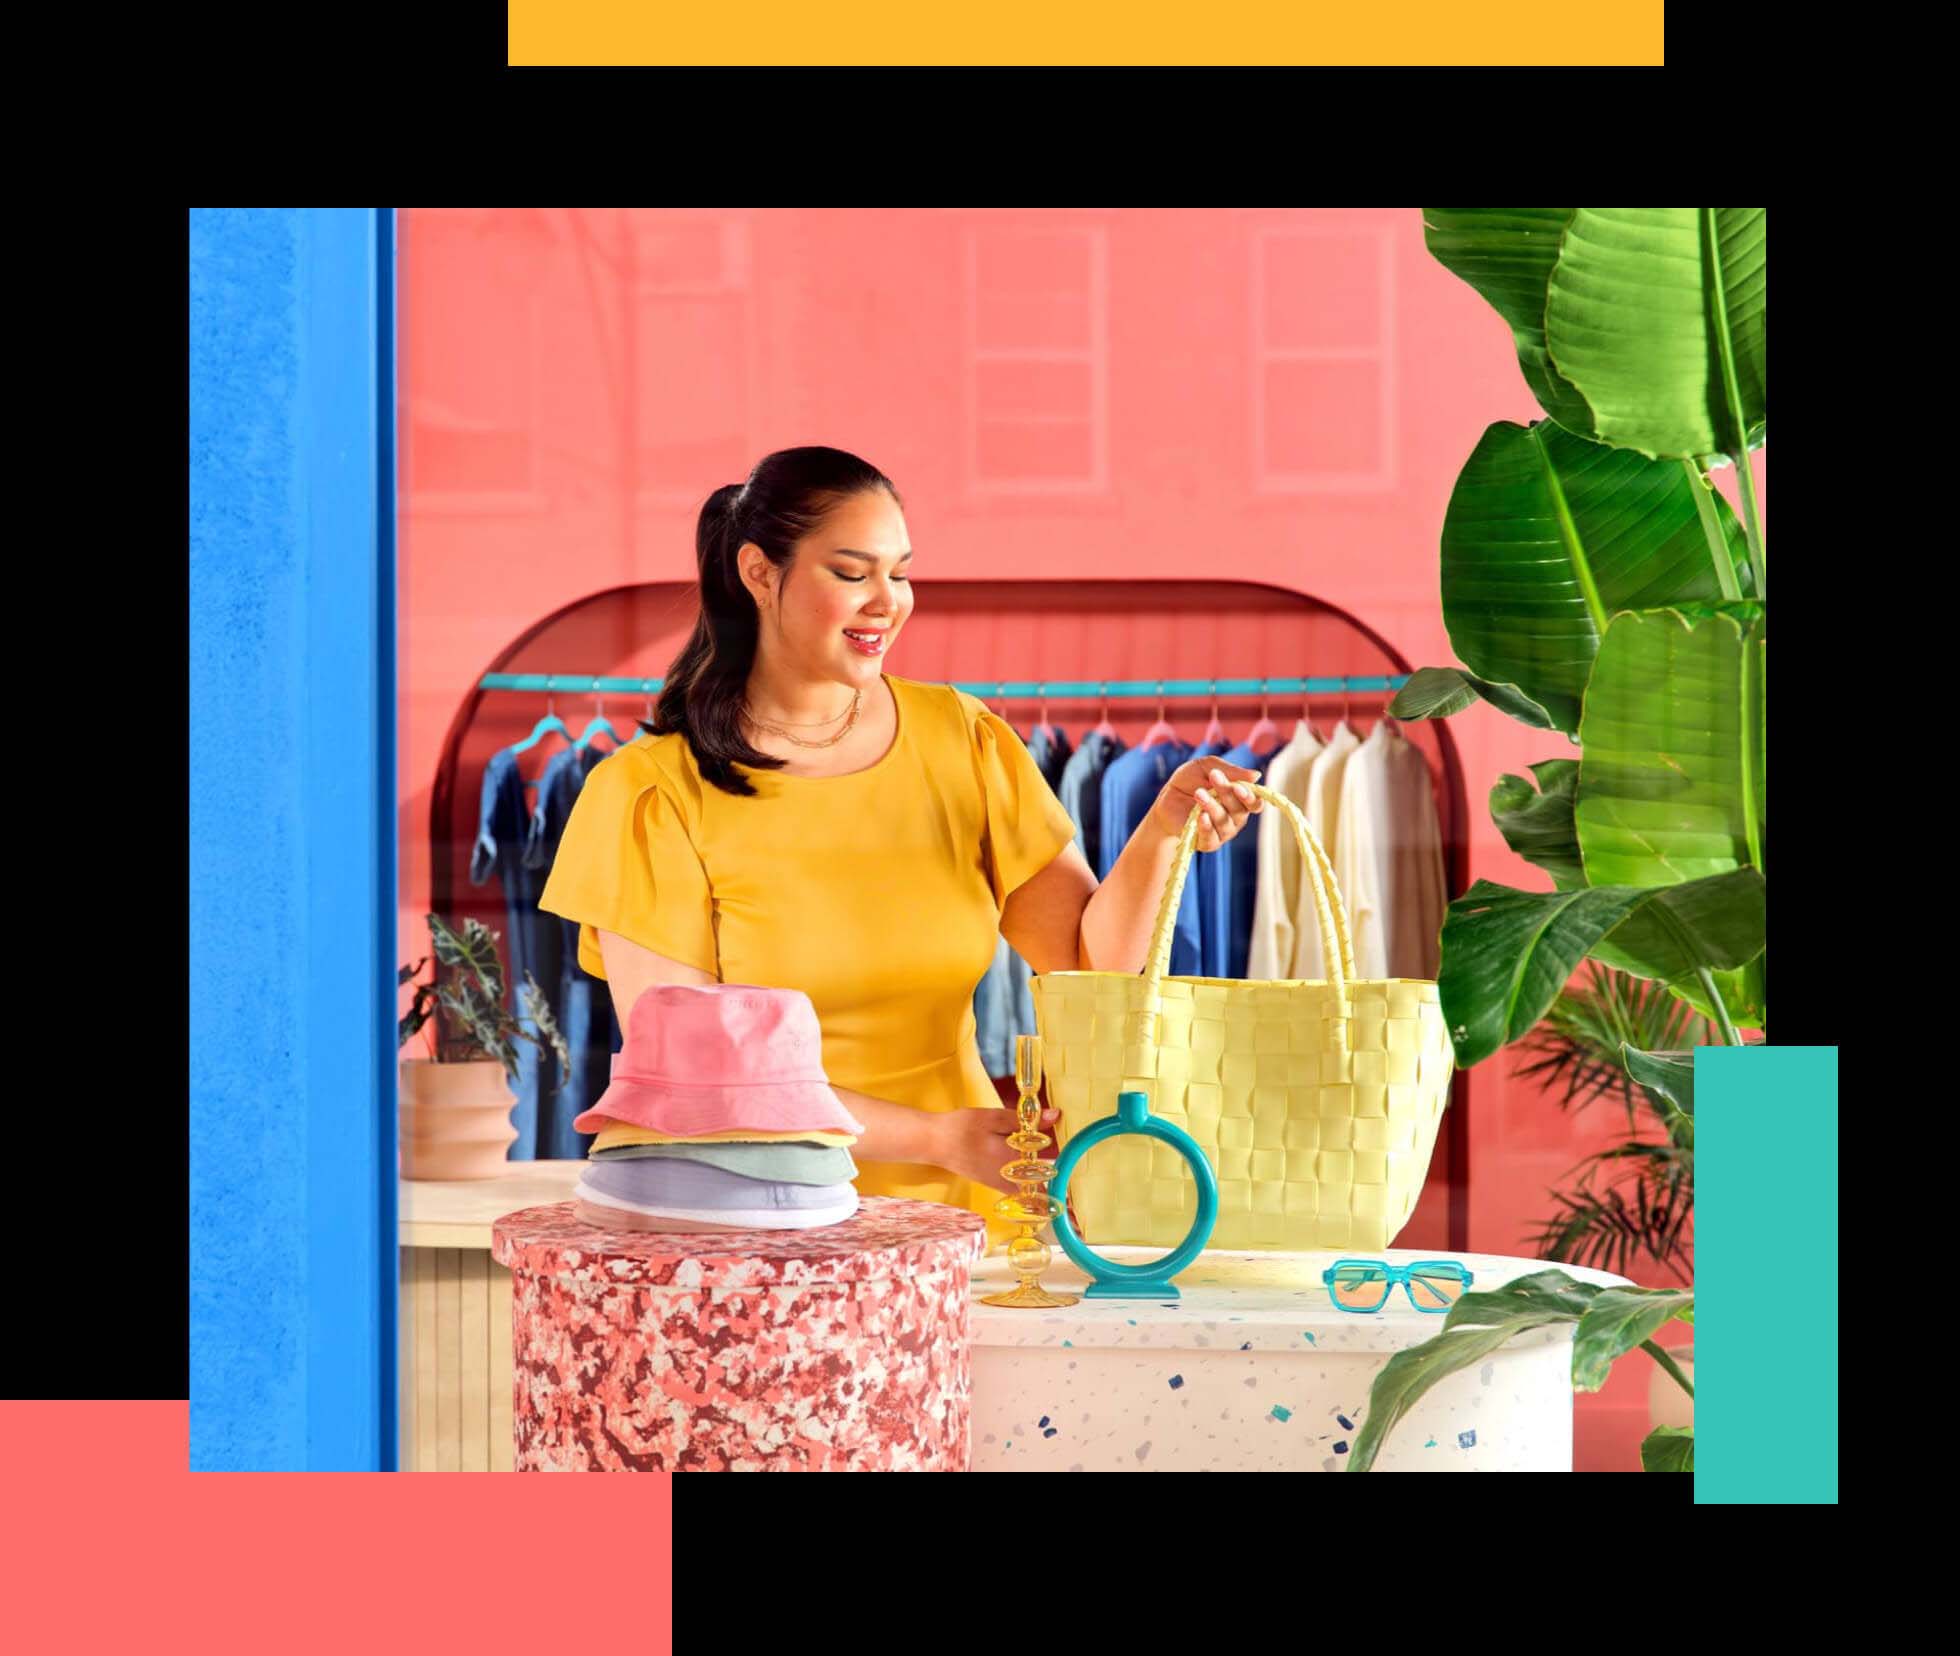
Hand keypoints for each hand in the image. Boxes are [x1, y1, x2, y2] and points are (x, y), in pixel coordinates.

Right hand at [924, 1102, 1061, 1195]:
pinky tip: (1036, 1172)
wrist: (934, 1143)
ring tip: (1059, 1172)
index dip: (1067, 1166)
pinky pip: (1020, 1189)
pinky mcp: (994, 1184)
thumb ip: (1024, 1120)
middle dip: (1060, 1178)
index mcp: (1011, 1159)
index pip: (1049, 1166)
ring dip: (1046, 1181)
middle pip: (1044, 1183)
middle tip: (1073, 1171)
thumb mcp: (993, 1117)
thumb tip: (1055, 1116)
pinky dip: (1032, 1183)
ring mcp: (1000, 1184)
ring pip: (1033, 1188)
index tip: (1078, 1161)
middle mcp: (1008, 1177)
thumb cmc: (961, 1128)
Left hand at [1146, 757, 1263, 851]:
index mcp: (1239, 800)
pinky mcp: (1207, 842)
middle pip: (1240, 810)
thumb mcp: (1207, 767)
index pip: (1255, 803)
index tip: (1238, 786)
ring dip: (1213, 806)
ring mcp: (1222, 832)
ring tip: (1198, 793)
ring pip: (1225, 823)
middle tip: (1213, 776)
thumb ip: (1231, 770)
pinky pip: (1212, 838)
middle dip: (1227, 793)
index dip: (1250, 797)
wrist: (1165, 798)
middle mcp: (1235, 818)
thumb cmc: (1189, 781)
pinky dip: (1207, 827)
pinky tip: (1200, 816)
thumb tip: (1257, 775)